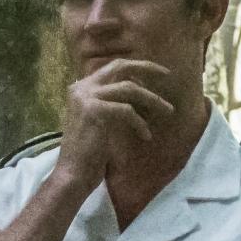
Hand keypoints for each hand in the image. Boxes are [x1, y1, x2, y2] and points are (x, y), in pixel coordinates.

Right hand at [54, 59, 175, 183]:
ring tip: (168, 111)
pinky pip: (127, 110)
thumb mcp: (101, 120)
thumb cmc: (89, 152)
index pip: (113, 68)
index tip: (157, 75)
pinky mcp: (94, 111)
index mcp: (81, 87)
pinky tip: (146, 136)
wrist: (73, 173)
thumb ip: (113, 102)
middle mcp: (81, 87)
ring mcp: (86, 97)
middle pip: (120, 66)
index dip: (137, 68)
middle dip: (146, 67)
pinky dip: (140, 123)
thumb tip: (141, 90)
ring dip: (152, 99)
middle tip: (167, 75)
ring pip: (129, 88)